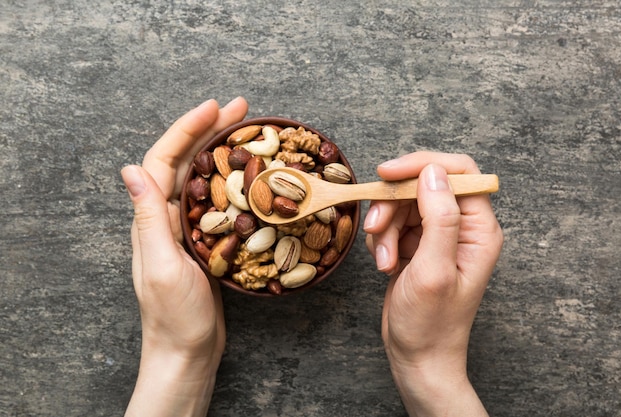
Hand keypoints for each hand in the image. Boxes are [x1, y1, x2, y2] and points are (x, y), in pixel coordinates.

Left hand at [121, 97, 247, 416]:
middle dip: (210, 130)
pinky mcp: (206, 241)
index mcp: (153, 219)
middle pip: (186, 162)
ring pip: (204, 178)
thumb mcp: (161, 265)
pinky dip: (233, 181)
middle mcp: (167, 217)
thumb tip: (130, 169)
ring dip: (223, 151)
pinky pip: (218, 201)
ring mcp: (187, 228)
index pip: (164, 161)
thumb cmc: (175, 316)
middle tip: (242, 108)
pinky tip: (251, 175)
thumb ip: (149, 218)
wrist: (188, 350)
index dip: (186, 130)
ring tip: (249, 130)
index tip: (213, 107)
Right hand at [363, 152, 502, 416]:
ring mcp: (439, 235)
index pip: (458, 172)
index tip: (387, 174)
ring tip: (384, 261)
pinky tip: (384, 264)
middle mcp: (463, 227)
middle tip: (377, 230)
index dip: (421, 165)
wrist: (417, 356)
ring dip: (385, 227)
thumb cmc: (431, 323)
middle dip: (394, 205)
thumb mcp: (434, 270)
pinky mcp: (418, 244)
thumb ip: (439, 218)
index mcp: (480, 230)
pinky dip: (382, 238)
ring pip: (403, 203)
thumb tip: (433, 172)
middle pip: (423, 185)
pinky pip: (394, 222)